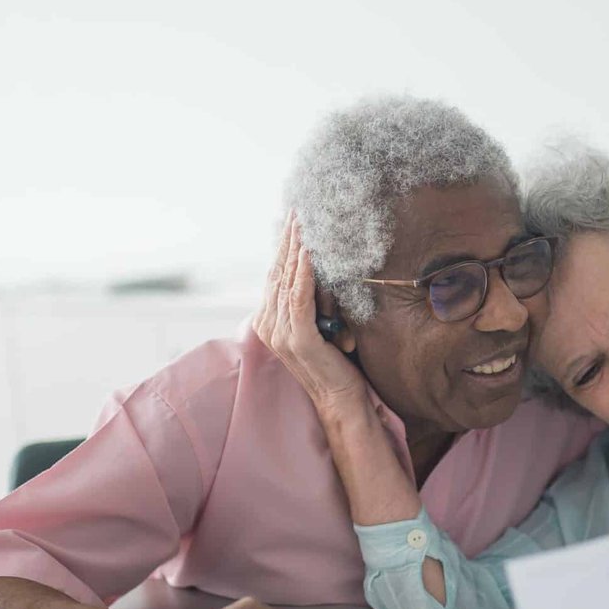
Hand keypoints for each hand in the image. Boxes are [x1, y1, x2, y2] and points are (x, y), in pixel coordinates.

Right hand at [253, 215, 369, 412]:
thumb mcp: (320, 324)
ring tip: (304, 223)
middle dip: (288, 240)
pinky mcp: (297, 339)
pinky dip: (304, 274)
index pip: (275, 275)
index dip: (284, 246)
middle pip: (277, 272)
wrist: (340, 398)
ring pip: (287, 281)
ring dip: (296, 249)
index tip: (293, 219)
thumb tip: (318, 267)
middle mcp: (268, 325)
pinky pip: (299, 299)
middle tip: (298, 210)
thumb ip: (312, 300)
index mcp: (269, 320)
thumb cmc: (335, 362)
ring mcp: (280, 333)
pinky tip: (309, 252)